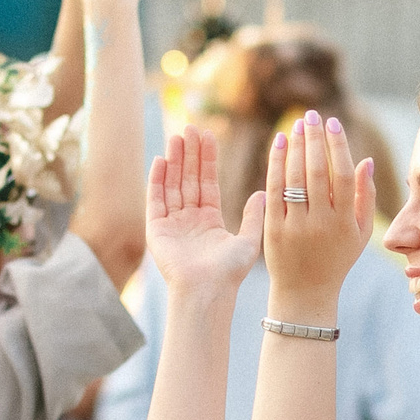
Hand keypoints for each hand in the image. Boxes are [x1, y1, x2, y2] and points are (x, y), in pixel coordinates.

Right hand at [147, 127, 262, 297]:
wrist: (206, 292)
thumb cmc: (228, 273)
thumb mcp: (248, 242)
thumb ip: (253, 216)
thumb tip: (263, 193)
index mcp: (209, 221)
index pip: (207, 182)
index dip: (207, 159)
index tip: (208, 135)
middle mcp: (189, 220)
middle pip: (188, 179)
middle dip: (189, 154)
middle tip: (190, 127)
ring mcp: (172, 224)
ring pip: (172, 185)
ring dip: (174, 161)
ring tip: (176, 136)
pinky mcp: (156, 230)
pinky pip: (155, 200)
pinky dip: (157, 180)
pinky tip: (160, 160)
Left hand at [264, 111, 374, 316]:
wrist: (305, 292)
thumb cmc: (338, 258)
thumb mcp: (360, 233)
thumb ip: (366, 196)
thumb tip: (366, 160)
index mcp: (345, 223)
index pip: (343, 176)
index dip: (338, 147)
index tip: (333, 123)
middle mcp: (320, 224)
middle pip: (316, 173)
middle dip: (313, 139)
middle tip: (312, 115)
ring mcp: (295, 227)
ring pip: (293, 179)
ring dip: (294, 147)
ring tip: (296, 124)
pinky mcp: (273, 230)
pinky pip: (273, 191)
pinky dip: (275, 164)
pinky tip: (278, 143)